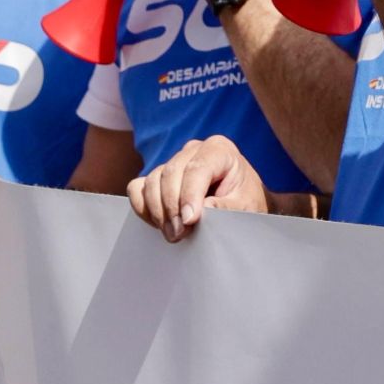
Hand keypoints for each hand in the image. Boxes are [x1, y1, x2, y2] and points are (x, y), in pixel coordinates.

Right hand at [126, 135, 269, 241]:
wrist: (239, 203)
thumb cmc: (244, 201)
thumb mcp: (246, 206)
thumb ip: (227, 207)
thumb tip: (204, 209)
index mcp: (219, 149)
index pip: (197, 168)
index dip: (190, 195)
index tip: (190, 221)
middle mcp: (193, 150)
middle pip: (171, 173)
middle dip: (172, 207)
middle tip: (179, 234)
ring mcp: (173, 161)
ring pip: (152, 181)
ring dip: (158, 211)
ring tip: (173, 233)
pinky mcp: (158, 176)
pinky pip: (137, 187)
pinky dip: (142, 207)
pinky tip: (158, 223)